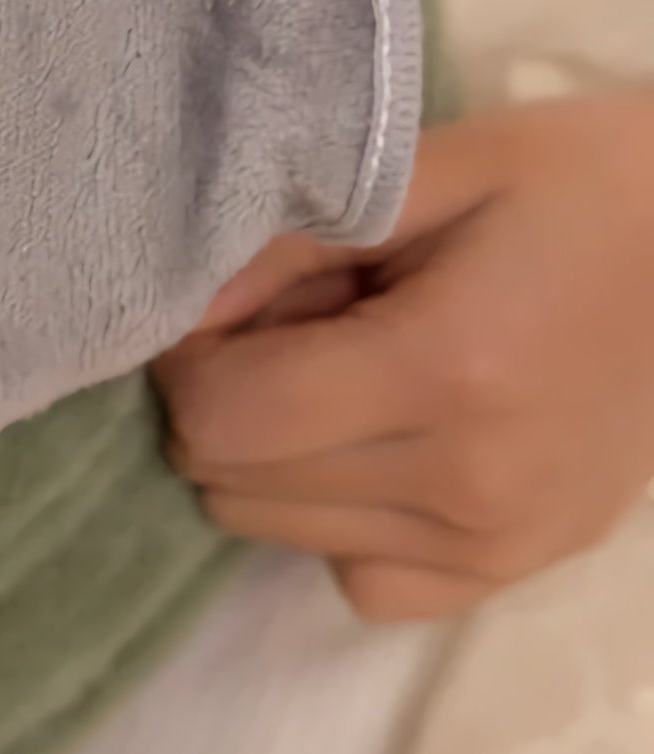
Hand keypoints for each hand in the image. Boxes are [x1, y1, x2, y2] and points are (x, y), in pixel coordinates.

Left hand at [156, 94, 653, 622]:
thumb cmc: (573, 187)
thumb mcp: (428, 170)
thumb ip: (289, 239)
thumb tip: (181, 316)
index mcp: (446, 369)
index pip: (222, 418)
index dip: (189, 359)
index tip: (231, 306)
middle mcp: (471, 480)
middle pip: (232, 483)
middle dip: (230, 400)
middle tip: (300, 329)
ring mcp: (500, 544)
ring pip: (276, 533)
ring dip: (277, 457)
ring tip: (352, 375)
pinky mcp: (517, 571)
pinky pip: (359, 583)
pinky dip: (337, 521)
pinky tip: (381, 445)